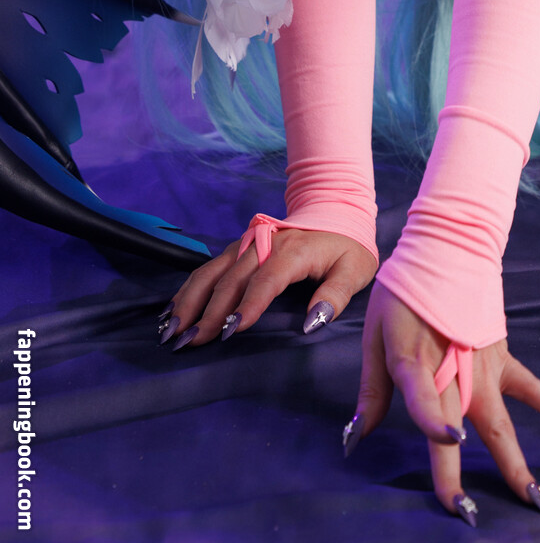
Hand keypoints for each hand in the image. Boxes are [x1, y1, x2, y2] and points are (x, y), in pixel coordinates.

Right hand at [159, 227, 377, 348]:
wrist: (336, 209)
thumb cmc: (346, 246)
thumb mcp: (355, 269)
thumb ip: (335, 295)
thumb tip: (312, 323)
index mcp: (294, 250)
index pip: (266, 280)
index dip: (247, 306)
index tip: (230, 332)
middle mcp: (266, 244)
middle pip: (231, 279)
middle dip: (208, 312)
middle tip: (189, 343)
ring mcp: (249, 243)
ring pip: (212, 272)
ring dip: (190, 301)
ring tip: (170, 331)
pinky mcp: (240, 247)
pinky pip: (210, 268)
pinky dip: (189, 289)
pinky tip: (172, 310)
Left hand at [349, 280, 539, 521]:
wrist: (446, 247)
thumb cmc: (403, 293)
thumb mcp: (375, 334)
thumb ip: (373, 390)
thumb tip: (355, 439)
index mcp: (414, 360)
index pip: (422, 396)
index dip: (433, 419)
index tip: (450, 441)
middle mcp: (451, 368)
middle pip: (457, 426)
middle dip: (460, 472)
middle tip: (468, 514)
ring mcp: (481, 365)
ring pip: (499, 420)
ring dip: (515, 459)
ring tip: (533, 496)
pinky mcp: (500, 356)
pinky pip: (529, 386)